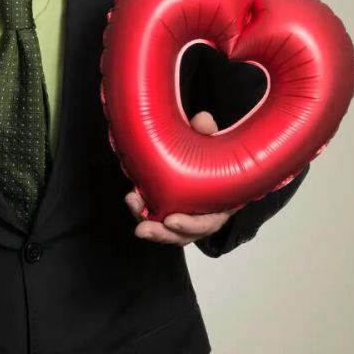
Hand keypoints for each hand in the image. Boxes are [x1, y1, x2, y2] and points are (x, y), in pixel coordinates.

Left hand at [124, 110, 233, 245]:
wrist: (205, 153)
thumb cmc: (213, 153)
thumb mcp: (213, 142)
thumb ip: (208, 133)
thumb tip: (203, 119)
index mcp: (220, 205)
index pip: (208, 223)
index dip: (191, 226)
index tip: (172, 221)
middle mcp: (202, 215)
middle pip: (183, 234)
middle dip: (162, 233)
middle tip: (144, 227)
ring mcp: (184, 214)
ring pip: (166, 229)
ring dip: (148, 223)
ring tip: (133, 205)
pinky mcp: (167, 208)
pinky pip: (155, 215)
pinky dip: (142, 209)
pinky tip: (132, 198)